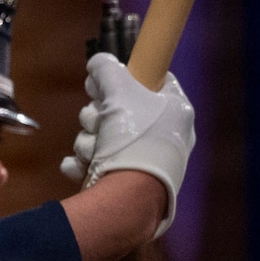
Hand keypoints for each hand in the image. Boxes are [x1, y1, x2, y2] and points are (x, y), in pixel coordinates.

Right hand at [60, 52, 194, 235]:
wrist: (128, 197)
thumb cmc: (134, 139)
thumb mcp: (119, 91)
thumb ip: (107, 69)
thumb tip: (99, 63)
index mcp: (175, 111)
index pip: (156, 80)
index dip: (128, 77)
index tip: (109, 81)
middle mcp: (163, 134)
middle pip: (119, 108)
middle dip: (98, 115)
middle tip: (100, 120)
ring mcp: (143, 159)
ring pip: (102, 135)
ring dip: (90, 140)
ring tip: (96, 151)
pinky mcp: (123, 181)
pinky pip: (94, 160)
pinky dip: (84, 162)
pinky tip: (85, 166)